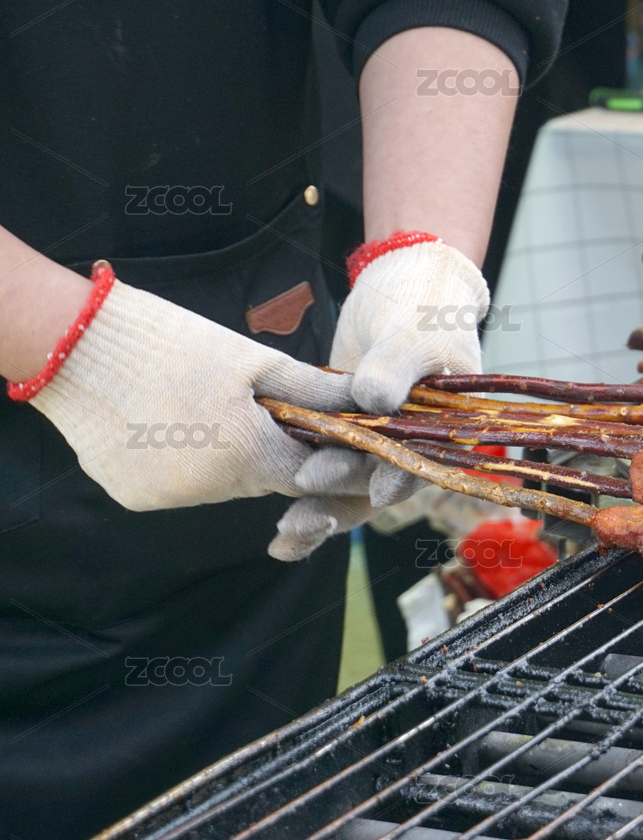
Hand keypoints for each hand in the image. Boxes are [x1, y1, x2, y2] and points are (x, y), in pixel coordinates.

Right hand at [21, 263, 353, 510]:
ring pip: (224, 485)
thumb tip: (371, 402)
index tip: (323, 431)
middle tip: (257, 406)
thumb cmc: (172, 342)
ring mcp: (168, 497)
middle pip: (265, 479)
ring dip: (229, 456)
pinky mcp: (134, 497)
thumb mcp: (254, 361)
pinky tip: (168, 422)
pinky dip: (185, 462)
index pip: (307, 474)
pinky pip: (180, 486)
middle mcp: (209, 489)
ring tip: (206, 408)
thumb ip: (316, 391)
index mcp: (246, 454)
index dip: (320, 454)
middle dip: (272, 448)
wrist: (74, 346)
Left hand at [270, 231, 487, 560]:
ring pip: (346, 487)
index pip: (420, 462)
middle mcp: (409, 443)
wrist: (402, 285)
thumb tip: (374, 399)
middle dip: (338, 501)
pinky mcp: (342, 433)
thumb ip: (395, 367)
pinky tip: (273, 521)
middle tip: (298, 511)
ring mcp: (374, 441)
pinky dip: (298, 487)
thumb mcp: (415, 333)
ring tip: (281, 540)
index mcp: (441, 429)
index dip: (396, 480)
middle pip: (376, 484)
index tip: (372, 494)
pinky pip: (321, 464)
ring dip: (316, 512)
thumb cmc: (423, 307)